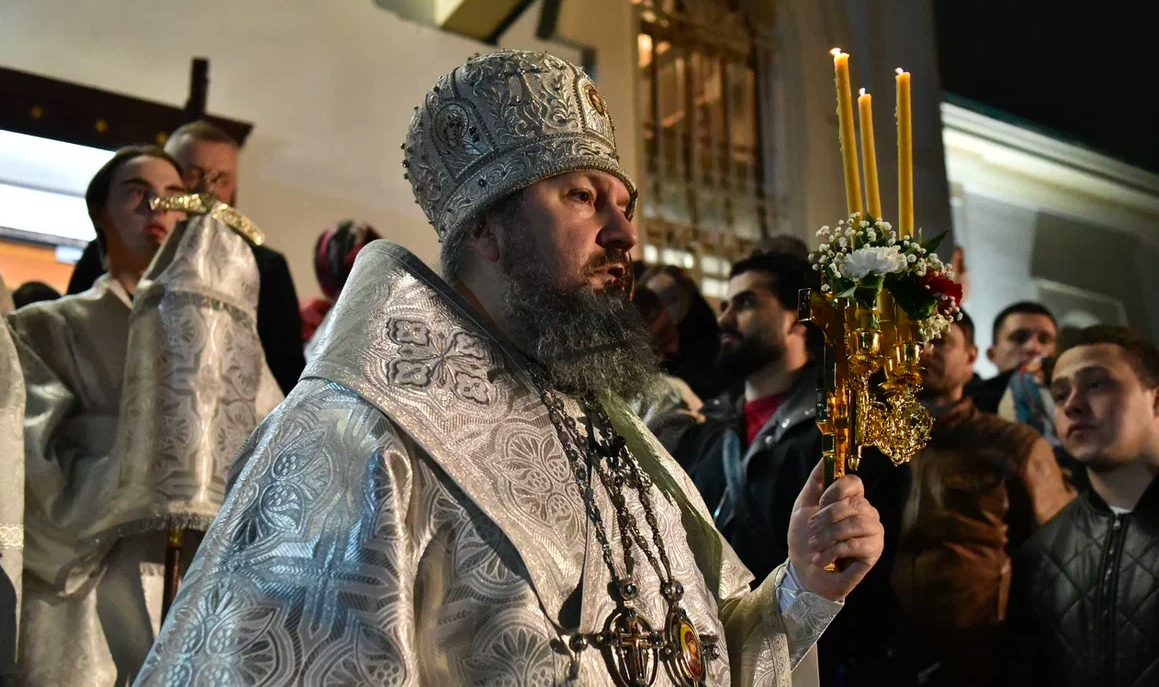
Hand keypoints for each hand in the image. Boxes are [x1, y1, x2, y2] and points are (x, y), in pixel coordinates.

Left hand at [787, 459, 884, 601]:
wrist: (804, 571)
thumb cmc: (805, 538)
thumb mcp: (803, 506)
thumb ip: (815, 482)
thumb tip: (824, 458)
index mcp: (851, 499)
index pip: (854, 482)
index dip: (836, 490)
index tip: (820, 503)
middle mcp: (866, 512)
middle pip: (855, 503)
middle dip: (827, 517)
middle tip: (811, 528)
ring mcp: (873, 532)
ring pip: (857, 524)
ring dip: (829, 535)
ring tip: (815, 546)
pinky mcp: (874, 551)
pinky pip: (858, 545)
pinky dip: (834, 551)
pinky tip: (822, 558)